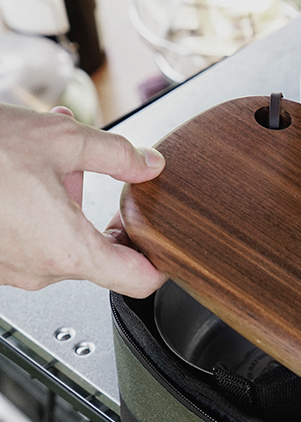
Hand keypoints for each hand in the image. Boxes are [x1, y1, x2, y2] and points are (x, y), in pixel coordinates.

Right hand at [0, 104, 166, 296]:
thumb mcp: (62, 140)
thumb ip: (117, 156)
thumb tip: (149, 164)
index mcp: (68, 251)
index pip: (138, 281)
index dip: (160, 262)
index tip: (164, 245)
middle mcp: (40, 270)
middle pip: (99, 253)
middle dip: (100, 211)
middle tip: (92, 176)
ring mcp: (12, 270)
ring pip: (60, 241)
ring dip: (65, 202)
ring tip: (52, 161)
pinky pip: (29, 240)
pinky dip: (36, 210)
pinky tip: (24, 173)